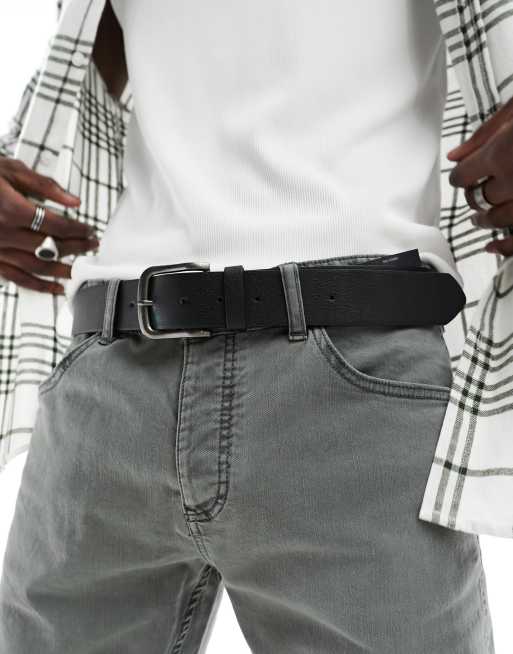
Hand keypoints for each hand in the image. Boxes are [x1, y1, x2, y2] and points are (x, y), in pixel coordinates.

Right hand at [0, 156, 98, 293]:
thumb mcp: (10, 169)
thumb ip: (44, 186)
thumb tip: (73, 202)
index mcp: (11, 208)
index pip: (56, 225)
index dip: (77, 230)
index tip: (89, 230)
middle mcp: (3, 233)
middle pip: (50, 246)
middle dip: (76, 248)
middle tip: (91, 246)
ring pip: (36, 266)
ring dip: (62, 270)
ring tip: (79, 269)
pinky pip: (17, 277)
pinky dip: (39, 286)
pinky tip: (56, 288)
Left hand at [447, 96, 512, 256]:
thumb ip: (485, 133)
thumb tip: (455, 155)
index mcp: (502, 153)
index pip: (464, 175)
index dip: (459, 176)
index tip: (460, 176)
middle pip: (479, 198)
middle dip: (472, 196)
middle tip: (472, 194)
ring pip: (498, 219)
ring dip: (485, 220)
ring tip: (480, 219)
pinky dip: (506, 247)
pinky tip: (493, 247)